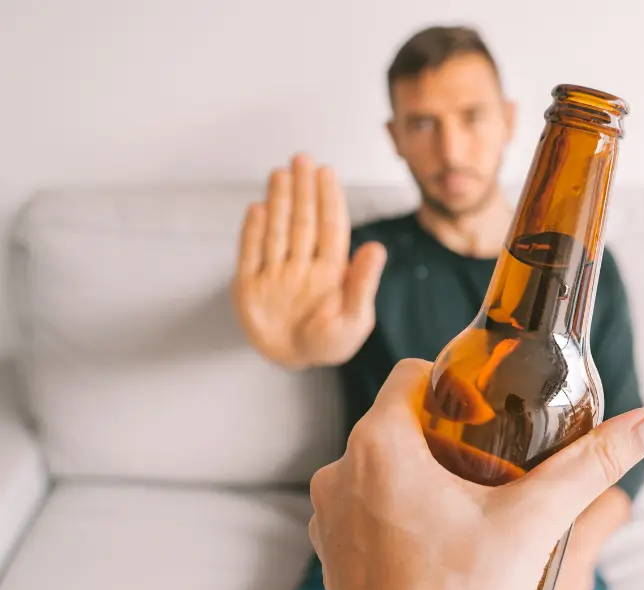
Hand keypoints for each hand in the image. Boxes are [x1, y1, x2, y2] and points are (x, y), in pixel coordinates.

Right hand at [232, 154, 386, 367]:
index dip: (328, 200)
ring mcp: (276, 272)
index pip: (330, 228)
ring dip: (280, 202)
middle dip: (303, 190)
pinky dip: (253, 232)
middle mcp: (303, 265)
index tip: (326, 172)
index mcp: (331, 270)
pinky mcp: (250, 286)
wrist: (294, 361)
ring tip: (280, 173)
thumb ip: (362, 283)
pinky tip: (258, 208)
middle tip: (302, 158)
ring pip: (277, 231)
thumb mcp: (354, 319)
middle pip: (303, 221)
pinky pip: (250, 254)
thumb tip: (377, 247)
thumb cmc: (330, 343)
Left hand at [308, 359, 643, 589]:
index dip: (453, 385)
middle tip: (493, 464)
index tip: (488, 414)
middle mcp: (340, 471)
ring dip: (421, 474)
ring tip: (470, 508)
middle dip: (446, 435)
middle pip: (400, 422)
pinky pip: (367, 507)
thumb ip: (593, 465)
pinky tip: (439, 544)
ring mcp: (328, 513)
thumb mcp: (534, 523)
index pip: (412, 375)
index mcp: (378, 444)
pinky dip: (399, 512)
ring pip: (381, 466)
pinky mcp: (331, 551)